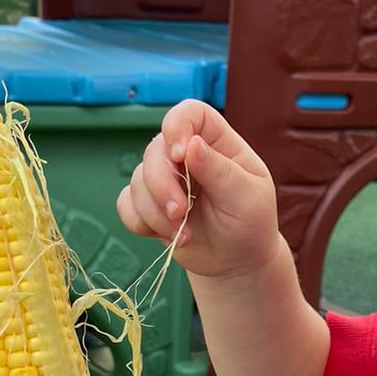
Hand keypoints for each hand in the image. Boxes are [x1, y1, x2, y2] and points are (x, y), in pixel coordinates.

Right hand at [117, 99, 283, 279]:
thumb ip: (219, 171)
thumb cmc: (250, 224)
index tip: (180, 154)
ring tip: (182, 234)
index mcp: (216, 142)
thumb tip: (192, 144)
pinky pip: (126, 205)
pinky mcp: (150, 206)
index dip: (178, 126)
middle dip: (162, 185)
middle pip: (154, 151)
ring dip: (155, 212)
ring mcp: (166, 180)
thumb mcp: (247, 197)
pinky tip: (167, 236)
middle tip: (180, 213)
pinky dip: (141, 223)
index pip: (190, 113)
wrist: (238, 262)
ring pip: (137, 181)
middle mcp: (187, 155)